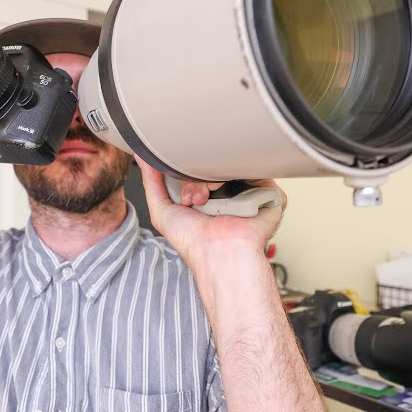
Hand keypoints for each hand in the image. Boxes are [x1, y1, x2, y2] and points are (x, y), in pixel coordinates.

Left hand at [136, 160, 285, 270]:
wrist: (218, 255)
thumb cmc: (193, 241)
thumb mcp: (162, 210)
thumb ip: (152, 181)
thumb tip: (142, 156)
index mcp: (209, 192)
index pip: (199, 165)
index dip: (185, 170)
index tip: (180, 189)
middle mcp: (230, 190)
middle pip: (216, 162)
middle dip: (198, 175)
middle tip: (194, 197)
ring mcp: (250, 190)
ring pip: (235, 164)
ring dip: (216, 176)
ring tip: (207, 198)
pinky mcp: (269, 194)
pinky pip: (260, 171)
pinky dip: (243, 177)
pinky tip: (231, 196)